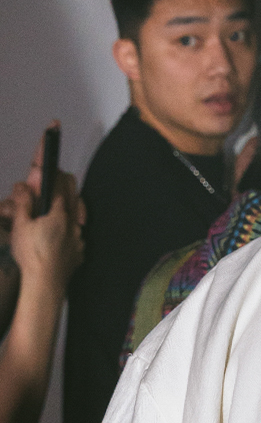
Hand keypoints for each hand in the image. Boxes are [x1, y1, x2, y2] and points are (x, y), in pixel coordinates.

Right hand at [9, 130, 83, 300]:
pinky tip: (52, 236)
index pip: (57, 179)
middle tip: (44, 180)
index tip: (52, 135)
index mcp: (59, 212)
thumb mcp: (21, 226)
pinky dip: (65, 229)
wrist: (45, 287)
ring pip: (75, 212)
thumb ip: (22, 202)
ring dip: (63, 206)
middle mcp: (73, 222)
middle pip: (71, 191)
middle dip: (58, 182)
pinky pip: (75, 233)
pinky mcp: (78, 252)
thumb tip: (24, 184)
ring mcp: (78, 237)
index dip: (50, 160)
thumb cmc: (32, 258)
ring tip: (46, 212)